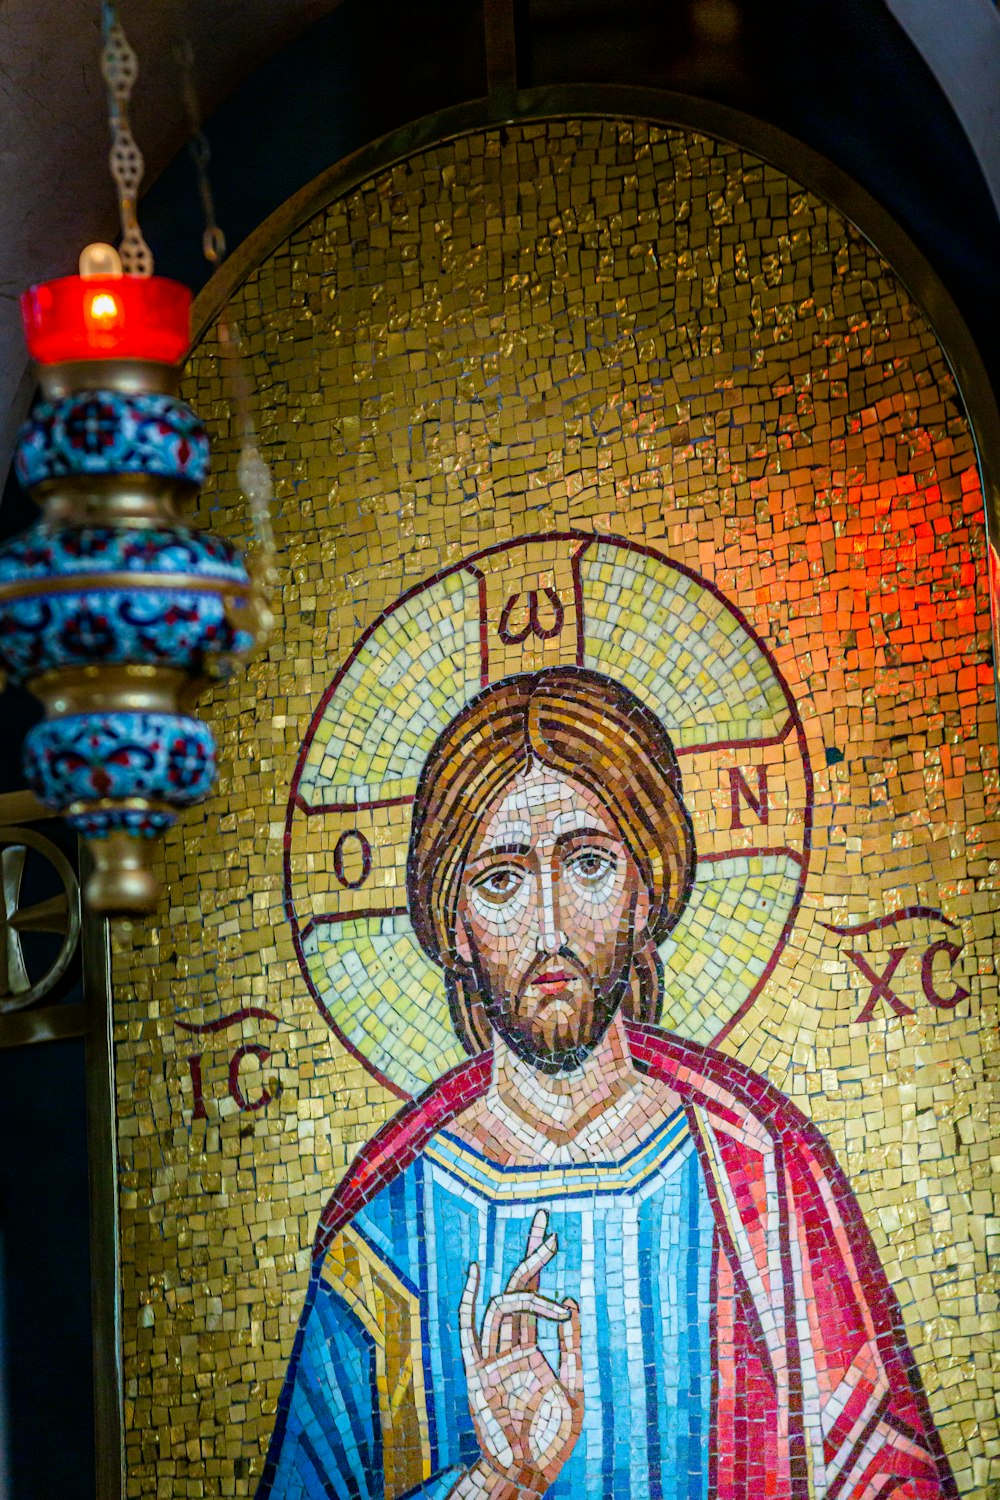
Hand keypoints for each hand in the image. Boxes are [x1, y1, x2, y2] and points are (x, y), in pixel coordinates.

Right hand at [456, 1210, 583, 1496]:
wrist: (531, 1473)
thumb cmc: (553, 1437)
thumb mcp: (574, 1387)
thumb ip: (570, 1345)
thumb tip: (570, 1300)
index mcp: (531, 1350)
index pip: (534, 1299)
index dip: (540, 1267)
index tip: (554, 1239)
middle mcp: (509, 1347)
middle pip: (517, 1290)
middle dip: (531, 1256)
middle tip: (547, 1223)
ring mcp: (492, 1358)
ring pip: (502, 1306)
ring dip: (523, 1278)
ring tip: (547, 1250)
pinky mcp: (477, 1375)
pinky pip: (469, 1334)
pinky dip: (469, 1303)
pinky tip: (475, 1274)